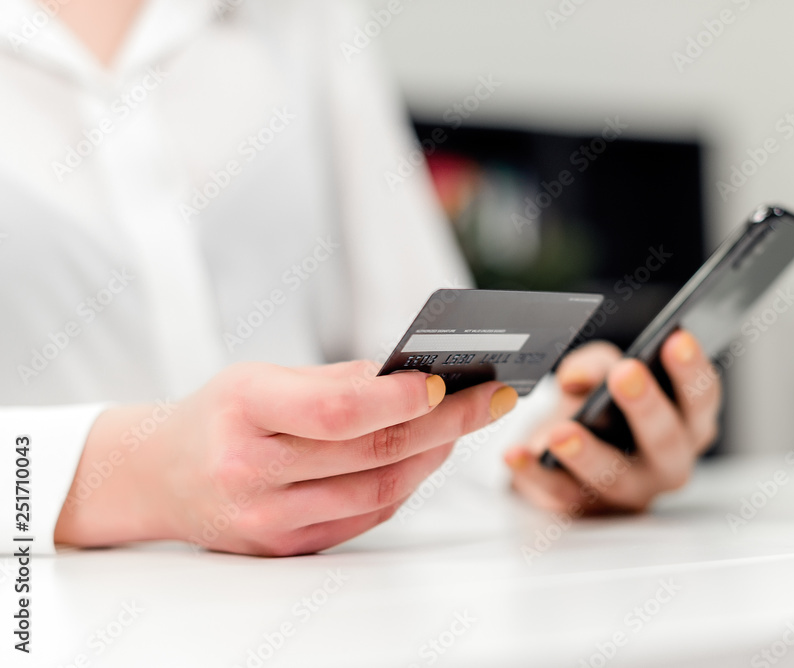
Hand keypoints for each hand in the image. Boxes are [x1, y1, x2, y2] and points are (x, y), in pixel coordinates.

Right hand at [55, 360, 517, 555]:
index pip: (334, 411)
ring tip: (463, 425)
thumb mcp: (260, 377)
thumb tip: (415, 376)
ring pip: (377, 492)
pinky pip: (365, 518)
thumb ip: (336, 380)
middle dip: (444, 423)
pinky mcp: (287, 546)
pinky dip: (403, 485)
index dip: (397, 398)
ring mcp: (268, 519)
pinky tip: (425, 457)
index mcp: (242, 412)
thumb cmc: (218, 416)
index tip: (444, 379)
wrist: (159, 476)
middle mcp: (251, 472)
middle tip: (490, 398)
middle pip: (370, 452)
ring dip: (433, 457)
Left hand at [503, 330, 720, 513]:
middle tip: (626, 374)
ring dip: (588, 453)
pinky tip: (516, 453)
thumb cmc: (602, 409)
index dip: (690, 370)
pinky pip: (560, 493)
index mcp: (686, 422)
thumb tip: (579, 377)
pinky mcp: (586, 509)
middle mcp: (667, 462)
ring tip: (562, 431)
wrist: (567, 455)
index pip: (700, 397)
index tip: (676, 339)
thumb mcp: (603, 375)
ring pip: (615, 477)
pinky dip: (534, 474)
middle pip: (665, 439)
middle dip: (645, 405)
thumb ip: (598, 364)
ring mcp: (630, 491)